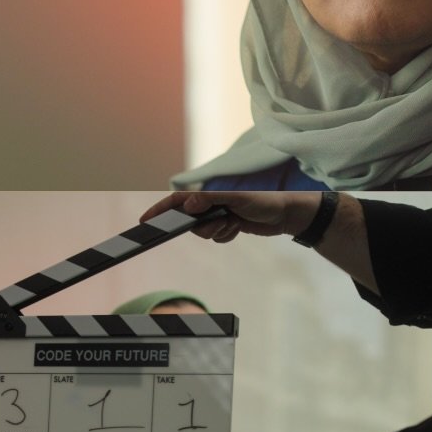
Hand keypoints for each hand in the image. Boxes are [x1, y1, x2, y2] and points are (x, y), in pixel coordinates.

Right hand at [141, 190, 320, 243]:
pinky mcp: (227, 226)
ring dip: (217, 232)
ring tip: (235, 223)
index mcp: (208, 193)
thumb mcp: (236, 198)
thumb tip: (188, 205)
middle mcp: (209, 203)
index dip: (160, 210)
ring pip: (204, 233)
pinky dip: (226, 236)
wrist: (285, 214)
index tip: (145, 221)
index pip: (177, 201)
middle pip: (189, 221)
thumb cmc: (263, 200)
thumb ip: (210, 200)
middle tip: (223, 222)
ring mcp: (218, 215)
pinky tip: (239, 228)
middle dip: (203, 227)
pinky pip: (217, 238)